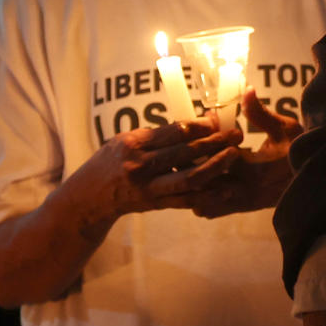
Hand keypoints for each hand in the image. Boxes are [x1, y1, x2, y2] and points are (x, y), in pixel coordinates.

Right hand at [64, 119, 241, 226]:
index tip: (217, 120)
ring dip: (215, 166)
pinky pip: (186, 200)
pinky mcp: (154, 204)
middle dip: (214, 142)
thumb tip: (193, 123)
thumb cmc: (111, 162)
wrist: (89, 198)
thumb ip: (155, 135)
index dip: (199, 125)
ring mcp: (148, 187)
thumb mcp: (124, 141)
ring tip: (234, 156)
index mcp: (132, 144)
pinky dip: (207, 194)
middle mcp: (140, 165)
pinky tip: (226, 187)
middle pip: (184, 152)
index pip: (171, 131)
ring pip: (188, 177)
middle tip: (236, 134)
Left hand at [188, 91, 304, 218]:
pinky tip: (201, 182)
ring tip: (190, 165)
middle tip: (187, 148)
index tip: (206, 126)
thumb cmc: (301, 151)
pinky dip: (200, 199)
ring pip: (201, 199)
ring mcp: (241, 202)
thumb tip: (247, 91)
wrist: (315, 181)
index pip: (217, 157)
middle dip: (192, 163)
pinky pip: (210, 210)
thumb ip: (261, 114)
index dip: (206, 141)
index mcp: (254, 169)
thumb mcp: (286, 129)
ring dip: (193, 183)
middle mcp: (244, 189)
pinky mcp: (240, 209)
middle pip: (203, 180)